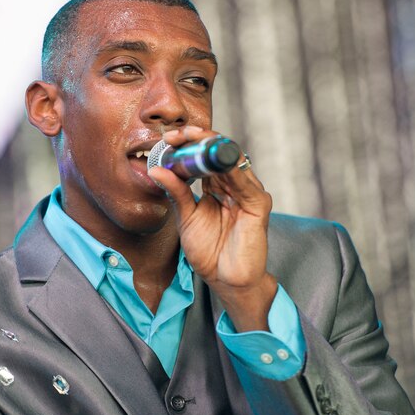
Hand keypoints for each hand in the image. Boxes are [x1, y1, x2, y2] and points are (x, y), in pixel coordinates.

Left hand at [148, 126, 277, 331]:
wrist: (226, 280)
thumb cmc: (209, 251)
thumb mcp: (186, 217)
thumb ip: (176, 193)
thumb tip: (156, 170)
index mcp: (217, 185)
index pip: (206, 156)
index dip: (190, 143)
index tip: (169, 138)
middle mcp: (234, 185)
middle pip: (219, 152)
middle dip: (199, 139)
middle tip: (179, 134)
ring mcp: (248, 192)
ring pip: (232, 160)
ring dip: (212, 148)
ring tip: (193, 139)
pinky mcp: (259, 204)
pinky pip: (244, 182)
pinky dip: (229, 169)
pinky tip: (214, 161)